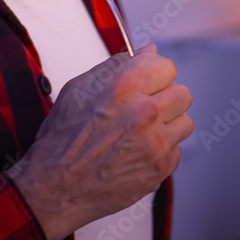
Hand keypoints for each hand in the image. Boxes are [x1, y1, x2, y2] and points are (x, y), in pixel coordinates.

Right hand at [6, 45, 193, 239]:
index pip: (167, 66)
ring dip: (166, 125)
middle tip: (145, 107)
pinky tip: (137, 153)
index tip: (146, 82)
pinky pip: (176, 150)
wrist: (55, 188)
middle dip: (165, 98)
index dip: (154, 73)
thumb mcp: (79, 89)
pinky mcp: (159, 169)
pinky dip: (161, 151)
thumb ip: (117, 66)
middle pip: (183, 94)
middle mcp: (144, 113)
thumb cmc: (62, 138)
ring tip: (141, 132)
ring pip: (184, 122)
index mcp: (123, 87)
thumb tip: (149, 51)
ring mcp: (155, 144)